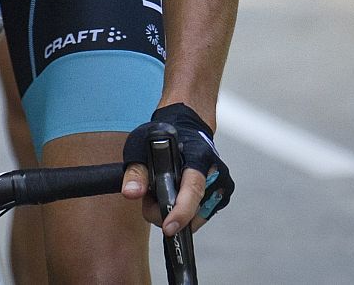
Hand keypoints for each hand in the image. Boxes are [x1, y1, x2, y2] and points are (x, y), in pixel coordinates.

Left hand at [121, 103, 232, 234]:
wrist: (186, 127)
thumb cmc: (164, 136)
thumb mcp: (141, 146)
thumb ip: (136, 171)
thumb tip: (131, 193)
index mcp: (199, 156)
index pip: (193, 189)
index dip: (181, 211)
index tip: (168, 227)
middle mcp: (216, 172)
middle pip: (193, 209)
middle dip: (167, 213)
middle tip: (150, 200)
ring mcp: (222, 185)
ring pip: (196, 217)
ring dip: (176, 213)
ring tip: (162, 194)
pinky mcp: (222, 195)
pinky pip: (201, 215)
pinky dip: (185, 211)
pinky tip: (175, 196)